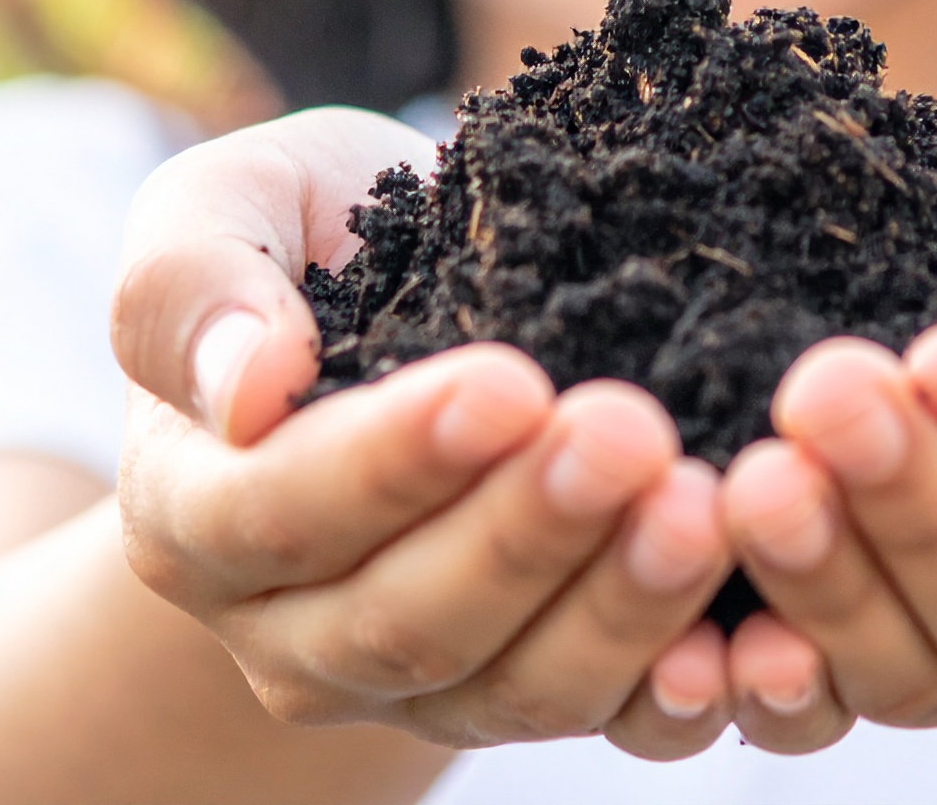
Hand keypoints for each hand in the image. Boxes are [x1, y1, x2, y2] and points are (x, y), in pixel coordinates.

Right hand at [110, 106, 737, 755]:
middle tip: (631, 435)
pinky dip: (676, 694)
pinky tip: (746, 639)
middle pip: (405, 619)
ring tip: (705, 508)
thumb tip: (242, 387)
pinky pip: (604, 723)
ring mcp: (407, 684)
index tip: (508, 382)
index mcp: (192, 511)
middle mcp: (287, 630)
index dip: (396, 460)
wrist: (392, 309)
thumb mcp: (225, 212)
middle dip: (527, 532)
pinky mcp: (521, 694)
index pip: (286, 511)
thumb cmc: (305, 243)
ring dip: (617, 606)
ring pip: (512, 685)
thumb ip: (190, 285)